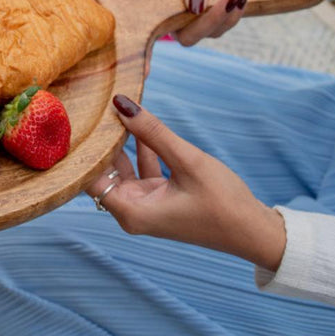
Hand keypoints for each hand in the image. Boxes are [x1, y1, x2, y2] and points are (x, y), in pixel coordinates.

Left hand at [88, 95, 285, 270]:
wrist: (254, 232)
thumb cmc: (223, 203)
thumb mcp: (187, 160)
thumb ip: (152, 132)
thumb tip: (121, 103)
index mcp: (131, 212)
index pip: (88, 177)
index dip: (83, 148)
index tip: (80, 119)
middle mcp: (131, 211)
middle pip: (102, 171)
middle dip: (101, 140)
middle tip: (96, 106)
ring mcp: (143, 205)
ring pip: (121, 168)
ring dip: (121, 141)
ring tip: (115, 109)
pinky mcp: (156, 198)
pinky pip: (139, 169)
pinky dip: (140, 149)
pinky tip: (140, 124)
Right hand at [130, 0, 247, 45]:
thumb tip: (194, 6)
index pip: (125, 1)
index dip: (123, 18)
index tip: (128, 31)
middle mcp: (160, 3)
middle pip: (159, 30)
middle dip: (195, 25)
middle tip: (223, 4)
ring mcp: (179, 16)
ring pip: (189, 36)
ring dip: (217, 21)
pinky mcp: (199, 22)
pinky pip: (212, 32)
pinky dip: (228, 19)